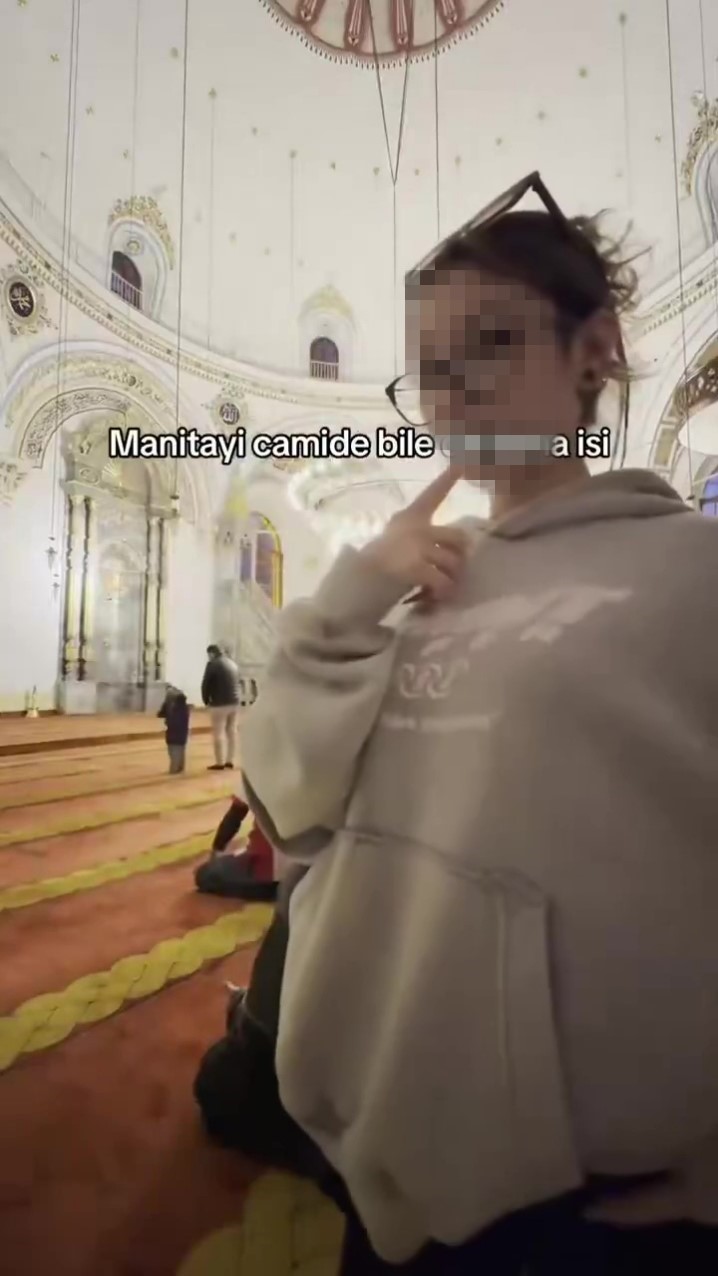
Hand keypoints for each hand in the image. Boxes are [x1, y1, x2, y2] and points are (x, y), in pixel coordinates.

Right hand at [360, 468, 466, 603]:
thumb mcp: (396, 539)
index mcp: (409, 517)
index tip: (463, 462)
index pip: (433, 494)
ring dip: (453, 578)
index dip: (449, 478)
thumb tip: (452, 550)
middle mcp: (416, 527)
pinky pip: (444, 580)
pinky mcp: (417, 567)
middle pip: (458, 537)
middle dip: (461, 556)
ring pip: (453, 561)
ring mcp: (417, 546)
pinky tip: (438, 596)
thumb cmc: (375, 564)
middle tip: (454, 572)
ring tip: (443, 589)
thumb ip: (421, 538)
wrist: (356, 581)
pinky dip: (444, 591)